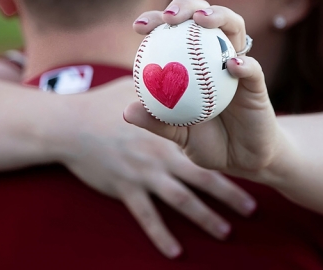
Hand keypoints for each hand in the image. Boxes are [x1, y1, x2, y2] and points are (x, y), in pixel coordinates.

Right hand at [60, 76, 255, 257]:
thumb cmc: (101, 103)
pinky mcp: (126, 190)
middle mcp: (160, 155)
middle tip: (252, 207)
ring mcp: (144, 174)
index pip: (205, 143)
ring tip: (226, 232)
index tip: (249, 161)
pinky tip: (176, 253)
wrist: (69, 126)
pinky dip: (162, 237)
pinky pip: (148, 218)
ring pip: (181, 202)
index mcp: (167, 131)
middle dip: (229, 194)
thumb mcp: (134, 88)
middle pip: (201, 178)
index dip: (228, 153)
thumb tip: (175, 71)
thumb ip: (158, 86)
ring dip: (206, 218)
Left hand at [124, 0, 284, 178]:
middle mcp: (217, 52)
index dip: (156, 19)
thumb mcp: (178, 133)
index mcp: (193, 58)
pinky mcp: (258, 82)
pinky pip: (253, 68)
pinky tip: (232, 66)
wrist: (242, 161)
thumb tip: (128, 111)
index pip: (174, 28)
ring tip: (201, 20)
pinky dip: (244, 64)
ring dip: (219, 15)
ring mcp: (238, 62)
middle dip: (186, 5)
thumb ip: (157, 121)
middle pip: (204, 15)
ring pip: (233, 26)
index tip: (138, 26)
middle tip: (170, 16)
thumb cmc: (207, 140)